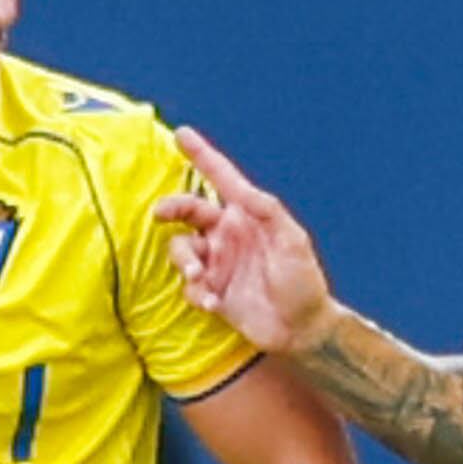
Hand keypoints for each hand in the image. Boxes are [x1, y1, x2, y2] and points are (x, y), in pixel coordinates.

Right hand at [152, 127, 343, 357]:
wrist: (299, 329)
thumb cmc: (302, 280)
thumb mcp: (292, 241)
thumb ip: (268, 212)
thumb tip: (242, 191)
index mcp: (247, 215)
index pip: (222, 179)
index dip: (202, 156)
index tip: (182, 134)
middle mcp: (227, 234)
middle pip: (188, 211)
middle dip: (171, 208)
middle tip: (159, 214)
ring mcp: (216, 262)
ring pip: (181, 248)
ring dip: (185, 261)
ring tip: (200, 279)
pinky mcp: (209, 289)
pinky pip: (188, 284)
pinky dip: (197, 292)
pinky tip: (215, 304)